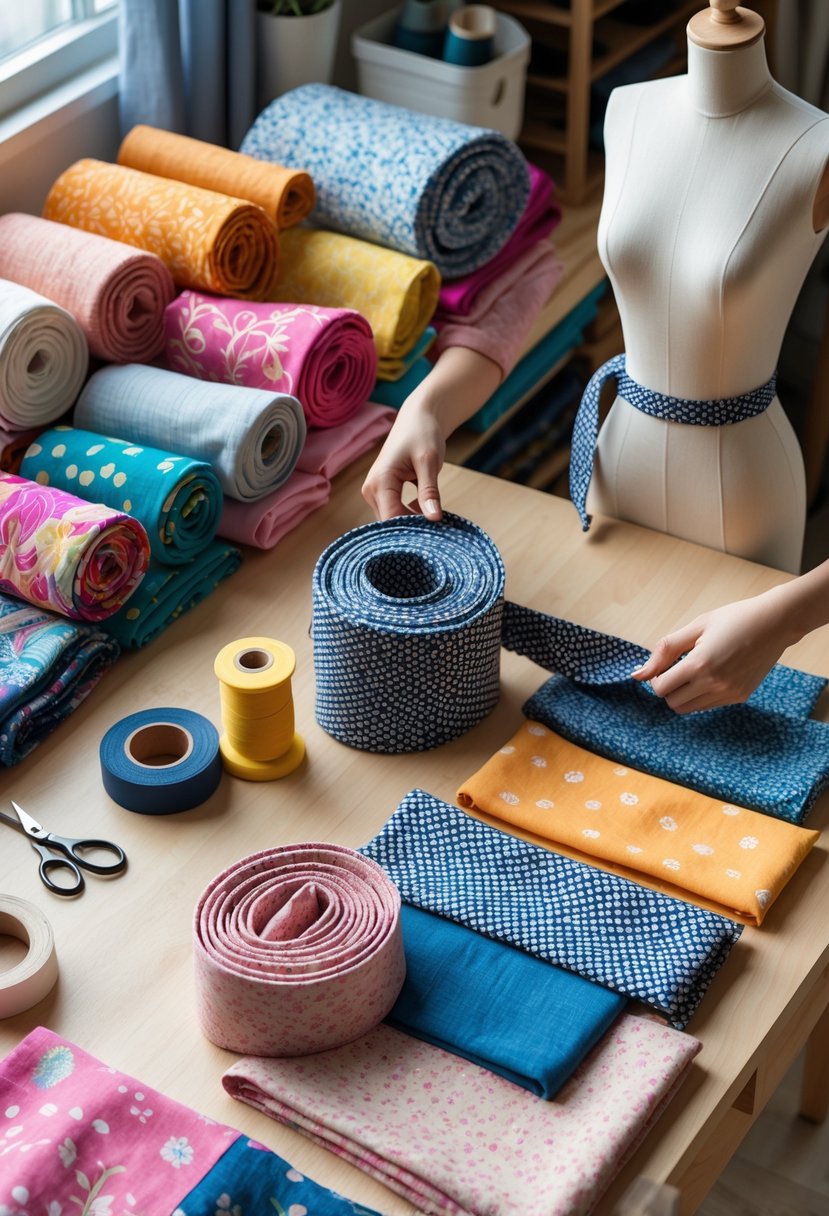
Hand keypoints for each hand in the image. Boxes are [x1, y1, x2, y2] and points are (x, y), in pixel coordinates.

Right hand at [362, 346, 502, 521]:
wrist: (418, 417)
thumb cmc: (423, 433)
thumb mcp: (429, 462)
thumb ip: (429, 491)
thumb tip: (434, 519)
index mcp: (379, 482)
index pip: (392, 520)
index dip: (412, 531)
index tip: (435, 536)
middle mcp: (371, 490)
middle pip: (391, 523)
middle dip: (414, 529)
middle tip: (440, 531)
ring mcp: (375, 492)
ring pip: (394, 520)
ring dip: (415, 522)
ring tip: (437, 519)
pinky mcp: (383, 492)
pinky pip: (397, 512)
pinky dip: (414, 515)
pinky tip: (430, 509)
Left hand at [631, 591, 791, 713]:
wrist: (775, 623)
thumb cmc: (732, 619)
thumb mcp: (696, 627)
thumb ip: (664, 650)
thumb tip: (637, 675)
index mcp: (699, 665)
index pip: (660, 688)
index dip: (656, 678)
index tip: (664, 664)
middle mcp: (714, 684)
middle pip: (672, 703)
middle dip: (668, 688)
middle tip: (677, 668)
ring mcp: (729, 693)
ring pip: (690, 708)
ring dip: (683, 694)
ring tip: (694, 670)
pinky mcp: (740, 696)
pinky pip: (709, 705)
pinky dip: (702, 694)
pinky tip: (711, 674)